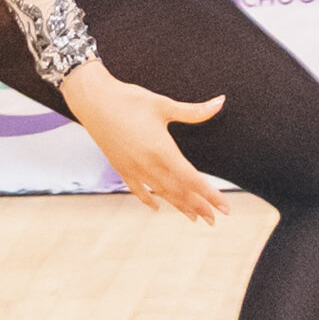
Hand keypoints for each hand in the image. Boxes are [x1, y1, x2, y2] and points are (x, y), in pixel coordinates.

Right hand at [60, 60, 226, 223]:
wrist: (94, 100)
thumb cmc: (129, 99)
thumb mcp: (164, 105)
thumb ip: (194, 111)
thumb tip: (220, 102)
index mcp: (162, 150)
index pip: (192, 180)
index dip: (210, 195)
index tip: (225, 208)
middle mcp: (148, 165)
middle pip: (179, 192)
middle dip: (198, 207)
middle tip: (214, 220)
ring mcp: (133, 169)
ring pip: (161, 193)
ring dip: (179, 206)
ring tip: (194, 217)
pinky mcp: (121, 167)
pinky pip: (138, 190)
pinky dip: (149, 200)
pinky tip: (156, 207)